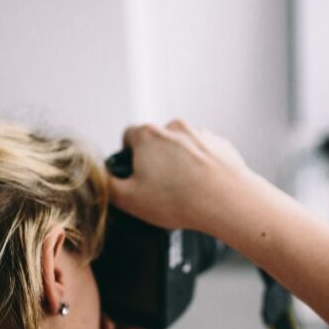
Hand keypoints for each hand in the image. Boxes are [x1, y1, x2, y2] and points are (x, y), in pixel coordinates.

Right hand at [106, 119, 256, 232]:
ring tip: (184, 190)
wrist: (227, 200)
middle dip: (156, 160)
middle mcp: (174, 128)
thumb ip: (108, 185)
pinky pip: (206, 154)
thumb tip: (101, 178)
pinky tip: (203, 188)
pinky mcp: (222, 145)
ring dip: (180, 162)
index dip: (128, 155)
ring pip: (183, 146)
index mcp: (148, 136)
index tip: (134, 173)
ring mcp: (201, 134)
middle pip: (157, 140)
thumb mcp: (129, 199)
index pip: (128, 135)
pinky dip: (202, 166)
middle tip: (159, 187)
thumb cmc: (179, 199)